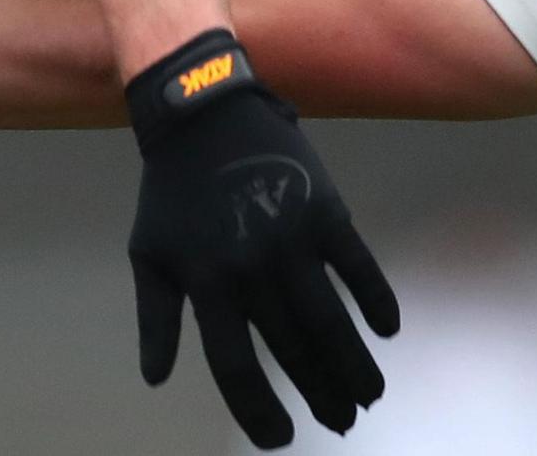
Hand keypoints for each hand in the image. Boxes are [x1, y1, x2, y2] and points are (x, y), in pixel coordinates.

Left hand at [126, 30, 398, 448]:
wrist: (202, 113)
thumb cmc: (172, 190)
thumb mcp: (148, 254)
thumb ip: (156, 320)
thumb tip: (156, 380)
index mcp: (206, 283)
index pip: (235, 367)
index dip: (258, 411)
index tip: (280, 437)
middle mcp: (251, 268)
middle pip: (292, 351)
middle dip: (320, 395)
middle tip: (341, 422)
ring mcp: (290, 238)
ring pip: (331, 320)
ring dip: (354, 364)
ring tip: (369, 395)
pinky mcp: (324, 210)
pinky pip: (358, 266)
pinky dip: (376, 300)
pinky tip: (387, 331)